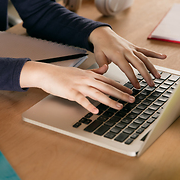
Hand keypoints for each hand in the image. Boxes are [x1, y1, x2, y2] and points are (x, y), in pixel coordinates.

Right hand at [20, 61, 134, 113]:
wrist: (47, 73)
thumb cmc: (63, 74)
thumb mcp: (81, 71)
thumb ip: (95, 71)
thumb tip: (105, 68)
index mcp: (90, 75)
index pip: (109, 81)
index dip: (121, 87)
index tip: (131, 92)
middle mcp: (87, 80)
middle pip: (107, 87)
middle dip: (121, 94)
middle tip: (132, 100)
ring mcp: (79, 86)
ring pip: (98, 94)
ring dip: (109, 101)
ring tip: (119, 107)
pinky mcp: (71, 92)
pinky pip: (81, 100)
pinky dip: (89, 105)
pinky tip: (96, 111)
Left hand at [89, 26, 166, 88]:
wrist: (103, 34)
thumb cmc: (100, 46)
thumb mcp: (98, 56)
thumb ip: (102, 65)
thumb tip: (105, 71)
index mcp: (117, 55)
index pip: (127, 68)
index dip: (133, 78)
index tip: (137, 86)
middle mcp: (127, 51)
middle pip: (139, 64)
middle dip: (146, 75)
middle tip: (151, 85)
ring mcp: (132, 49)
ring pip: (144, 58)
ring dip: (152, 68)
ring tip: (158, 77)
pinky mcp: (134, 47)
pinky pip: (146, 51)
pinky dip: (155, 54)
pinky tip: (164, 57)